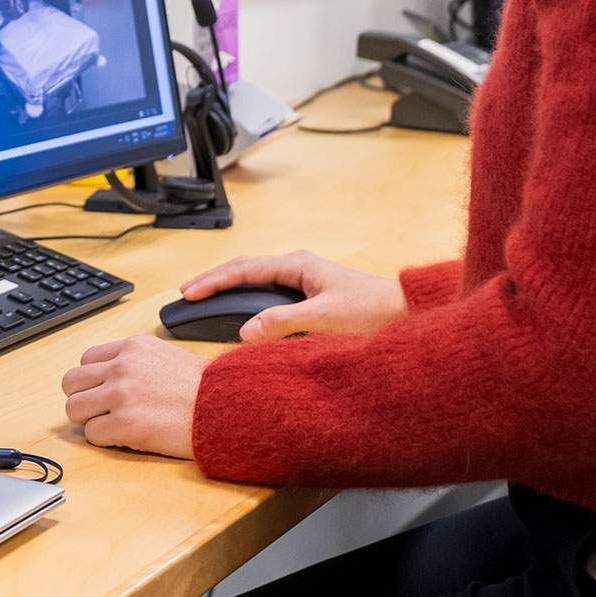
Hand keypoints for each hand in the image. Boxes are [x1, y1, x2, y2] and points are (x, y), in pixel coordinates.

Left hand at [60, 335, 202, 457]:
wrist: (226, 407)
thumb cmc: (204, 388)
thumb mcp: (167, 355)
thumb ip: (136, 361)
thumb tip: (112, 375)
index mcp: (132, 347)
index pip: (86, 359)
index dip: (93, 379)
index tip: (105, 392)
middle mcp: (122, 367)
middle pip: (71, 382)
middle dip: (83, 398)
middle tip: (101, 411)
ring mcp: (121, 395)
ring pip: (73, 408)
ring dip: (89, 420)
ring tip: (111, 425)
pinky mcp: (124, 424)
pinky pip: (91, 435)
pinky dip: (104, 440)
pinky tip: (124, 437)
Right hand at [179, 250, 407, 341]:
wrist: (408, 315)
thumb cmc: (374, 311)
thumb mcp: (325, 317)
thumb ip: (283, 322)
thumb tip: (244, 331)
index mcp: (298, 265)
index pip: (244, 269)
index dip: (213, 281)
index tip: (189, 292)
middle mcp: (299, 270)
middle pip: (245, 273)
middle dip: (215, 283)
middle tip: (187, 297)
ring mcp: (305, 285)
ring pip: (258, 287)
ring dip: (232, 295)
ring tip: (207, 306)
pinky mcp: (312, 302)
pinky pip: (271, 301)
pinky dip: (251, 309)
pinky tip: (243, 321)